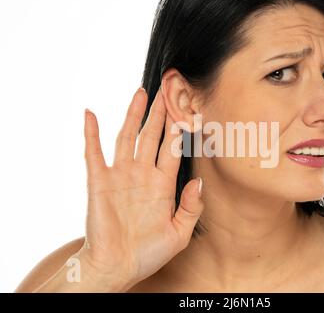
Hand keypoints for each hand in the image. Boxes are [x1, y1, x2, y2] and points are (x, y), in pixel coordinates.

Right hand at [80, 86, 203, 288]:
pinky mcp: (99, 181)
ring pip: (128, 137)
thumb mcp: (180, 233)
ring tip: (142, 92)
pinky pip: (94, 153)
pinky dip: (91, 133)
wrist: (117, 267)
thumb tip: (198, 181)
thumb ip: (191, 207)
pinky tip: (90, 114)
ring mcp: (120, 175)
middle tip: (168, 90)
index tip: (189, 110)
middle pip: (152, 136)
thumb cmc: (148, 254)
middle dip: (161, 114)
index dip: (181, 130)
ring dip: (134, 114)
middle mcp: (143, 175)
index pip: (173, 149)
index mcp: (163, 185)